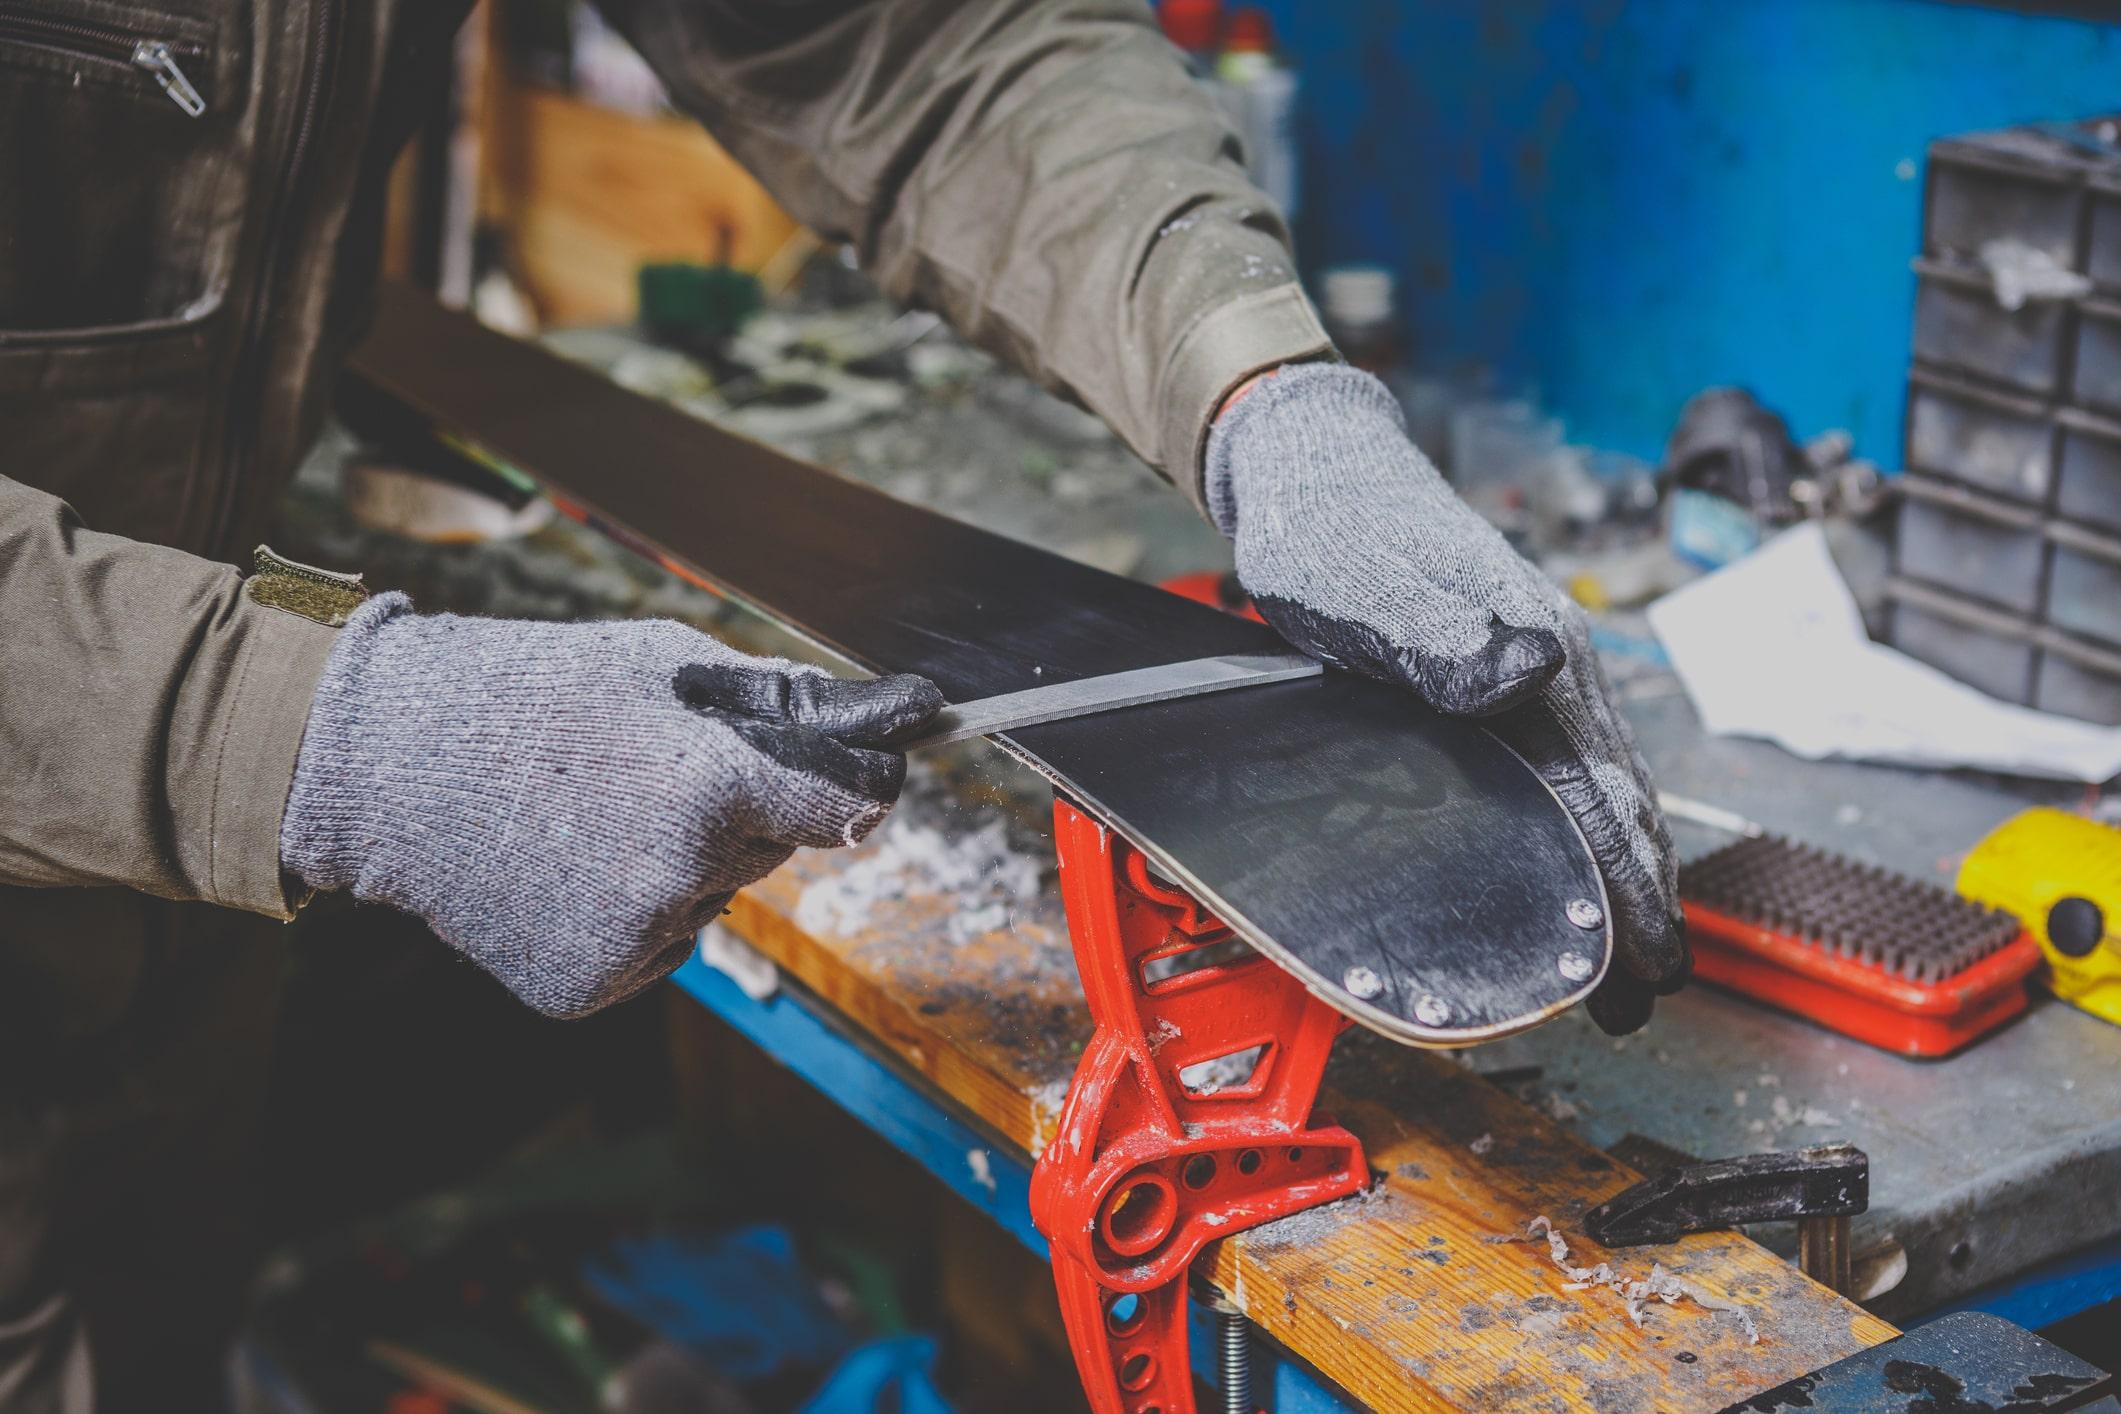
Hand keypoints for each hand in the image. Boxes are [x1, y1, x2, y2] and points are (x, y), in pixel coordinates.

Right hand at [280, 594, 941, 1016]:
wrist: (391, 766)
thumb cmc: (535, 694)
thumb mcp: (664, 662)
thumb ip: (782, 702)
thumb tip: (888, 718)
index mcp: (711, 784)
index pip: (853, 801)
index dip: (866, 779)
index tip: (871, 767)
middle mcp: (682, 874)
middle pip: (776, 848)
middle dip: (741, 811)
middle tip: (649, 770)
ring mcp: (633, 939)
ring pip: (712, 897)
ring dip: (680, 863)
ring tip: (589, 813)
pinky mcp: (590, 985)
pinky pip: (657, 945)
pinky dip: (628, 914)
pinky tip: (565, 867)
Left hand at [1206, 364, 1684, 1032]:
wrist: (1313, 468)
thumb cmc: (1332, 528)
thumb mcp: (1367, 584)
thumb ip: (1441, 635)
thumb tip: (1533, 670)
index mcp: (1536, 651)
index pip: (1602, 792)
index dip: (1630, 884)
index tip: (1652, 960)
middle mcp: (1550, 663)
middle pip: (1614, 801)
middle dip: (1636, 900)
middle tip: (1643, 994)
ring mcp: (1529, 670)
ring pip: (1590, 790)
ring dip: (1610, 875)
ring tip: (1618, 961)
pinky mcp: (1497, 676)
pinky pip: (1556, 770)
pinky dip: (1575, 832)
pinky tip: (1562, 867)